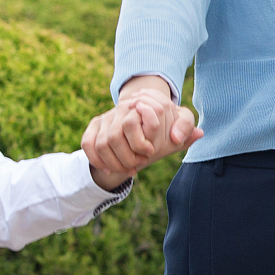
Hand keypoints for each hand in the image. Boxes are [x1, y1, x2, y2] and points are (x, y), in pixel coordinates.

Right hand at [81, 77, 202, 188]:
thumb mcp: (179, 124)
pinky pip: (88, 143)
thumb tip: (184, 135)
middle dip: (127, 156)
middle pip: (116, 136)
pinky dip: (96, 159)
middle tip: (139, 165)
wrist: (145, 118)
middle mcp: (122, 107)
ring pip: (101, 143)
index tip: (150, 153)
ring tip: (128, 170)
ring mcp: (106, 117)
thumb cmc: (165, 126)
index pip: (133, 124)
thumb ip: (186, 127)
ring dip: (114, 161)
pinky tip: (107, 170)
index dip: (142, 144)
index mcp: (143, 104)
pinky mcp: (94, 126)